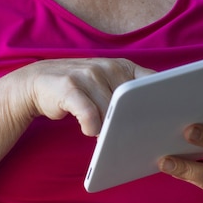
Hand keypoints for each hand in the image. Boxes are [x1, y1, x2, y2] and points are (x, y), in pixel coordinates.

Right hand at [22, 57, 151, 136]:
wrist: (38, 81)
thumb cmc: (80, 88)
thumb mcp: (106, 83)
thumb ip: (126, 94)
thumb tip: (154, 120)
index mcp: (121, 66)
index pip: (150, 80)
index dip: (160, 98)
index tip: (164, 116)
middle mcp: (107, 66)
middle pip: (131, 103)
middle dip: (130, 123)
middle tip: (127, 137)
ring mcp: (88, 75)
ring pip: (111, 112)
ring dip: (107, 130)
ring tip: (100, 132)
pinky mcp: (70, 87)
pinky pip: (90, 115)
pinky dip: (91, 128)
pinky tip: (88, 129)